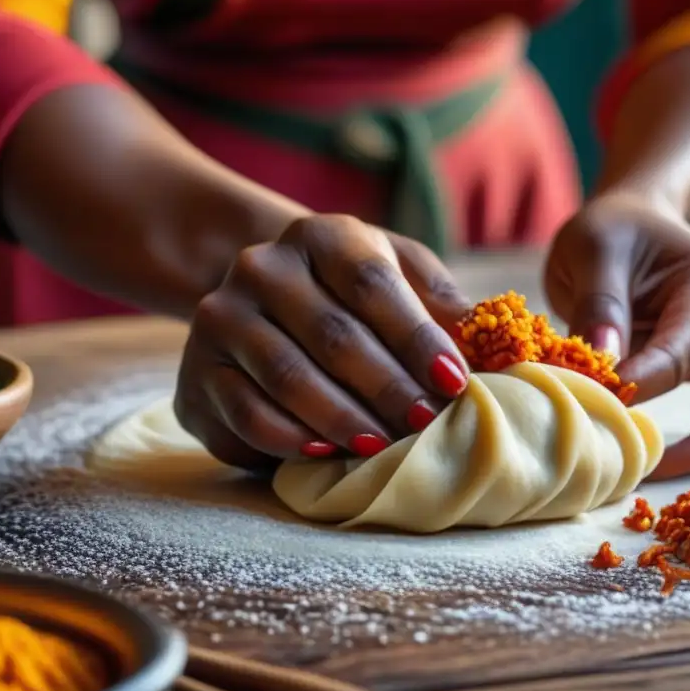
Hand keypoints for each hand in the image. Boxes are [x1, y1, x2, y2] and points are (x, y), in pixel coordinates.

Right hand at [175, 215, 471, 468]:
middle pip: (334, 335)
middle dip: (388, 388)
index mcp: (321, 237)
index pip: (373, 285)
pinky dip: (290, 438)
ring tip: (386, 447)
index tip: (455, 382)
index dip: (417, 338)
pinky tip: (327, 453)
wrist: (261, 297)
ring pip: (289, 377)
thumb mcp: (399, 276)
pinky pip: (246, 413)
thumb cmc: (351, 292)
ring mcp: (222, 317)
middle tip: (426, 425)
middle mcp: (263, 267)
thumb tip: (493, 339)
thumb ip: (440, 301)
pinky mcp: (196, 370)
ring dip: (344, 419)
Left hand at [544, 191, 689, 479]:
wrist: (631, 225)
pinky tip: (644, 457)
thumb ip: (601, 302)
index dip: (647, 380)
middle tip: (652, 466)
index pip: (689, 348)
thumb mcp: (595, 247)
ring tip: (646, 470)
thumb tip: (606, 366)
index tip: (602, 396)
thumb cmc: (614, 232)